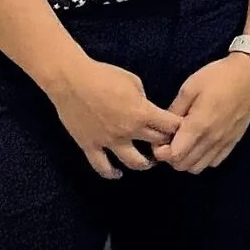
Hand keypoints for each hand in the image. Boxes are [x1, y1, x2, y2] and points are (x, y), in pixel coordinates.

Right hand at [44, 56, 180, 178]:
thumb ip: (144, 101)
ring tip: (148, 162)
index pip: (171, 127)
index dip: (179, 128)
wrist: (70, 79)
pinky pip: (101, 166)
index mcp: (142, 113)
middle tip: (167, 145)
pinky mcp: (90, 145)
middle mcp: (128, 130)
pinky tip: (117, 174)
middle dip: (166, 144)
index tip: (179, 128)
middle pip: (157, 144)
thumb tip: (149, 111)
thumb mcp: (134, 82)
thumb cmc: (104, 75)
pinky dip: (110, 173)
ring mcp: (109, 141)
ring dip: (145, 164)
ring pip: (134, 162)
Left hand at [162, 54, 249, 172]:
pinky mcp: (234, 141)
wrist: (249, 74)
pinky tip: (201, 144)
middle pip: (184, 165)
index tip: (160, 140)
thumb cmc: (218, 77)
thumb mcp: (189, 88)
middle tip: (170, 141)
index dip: (161, 152)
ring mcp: (224, 142)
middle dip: (172, 157)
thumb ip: (174, 111)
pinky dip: (203, 158)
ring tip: (185, 143)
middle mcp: (212, 139)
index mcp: (198, 125)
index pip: (174, 155)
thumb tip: (164, 128)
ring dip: (187, 160)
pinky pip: (215, 162)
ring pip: (199, 167)